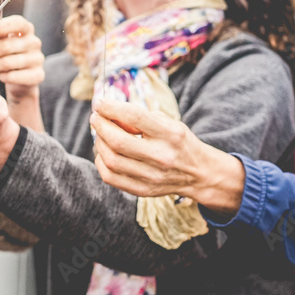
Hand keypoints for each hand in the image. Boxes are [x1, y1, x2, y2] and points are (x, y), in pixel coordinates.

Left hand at [0, 15, 44, 100]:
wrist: (20, 78)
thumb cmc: (8, 55)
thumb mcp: (1, 41)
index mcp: (27, 30)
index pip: (17, 23)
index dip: (0, 27)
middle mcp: (35, 42)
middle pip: (6, 45)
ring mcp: (38, 59)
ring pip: (7, 62)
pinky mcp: (37, 75)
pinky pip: (12, 76)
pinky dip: (2, 76)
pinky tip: (3, 75)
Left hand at [91, 99, 244, 214]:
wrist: (198, 173)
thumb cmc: (177, 142)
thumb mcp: (166, 122)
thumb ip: (138, 116)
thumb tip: (106, 112)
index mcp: (170, 134)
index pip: (134, 116)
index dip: (111, 108)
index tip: (99, 103)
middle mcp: (161, 156)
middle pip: (117, 140)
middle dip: (100, 126)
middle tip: (95, 118)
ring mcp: (152, 176)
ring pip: (110, 159)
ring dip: (99, 143)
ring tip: (101, 134)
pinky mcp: (142, 190)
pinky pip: (109, 176)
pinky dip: (101, 161)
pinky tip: (105, 152)